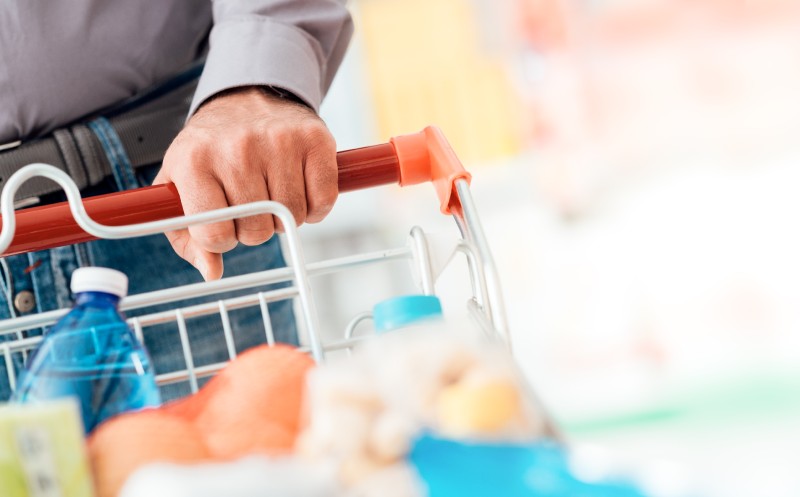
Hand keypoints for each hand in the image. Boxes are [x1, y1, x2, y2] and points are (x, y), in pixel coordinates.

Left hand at [154, 87, 337, 280]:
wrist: (247, 97)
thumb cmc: (212, 149)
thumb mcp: (182, 186)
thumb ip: (187, 236)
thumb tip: (212, 272)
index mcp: (194, 162)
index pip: (215, 234)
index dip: (223, 238)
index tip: (225, 222)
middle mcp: (236, 149)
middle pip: (257, 231)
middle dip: (256, 228)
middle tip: (252, 205)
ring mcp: (278, 142)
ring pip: (292, 219)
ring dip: (286, 218)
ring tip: (274, 193)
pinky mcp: (314, 139)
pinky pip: (323, 201)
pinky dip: (316, 207)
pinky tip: (301, 189)